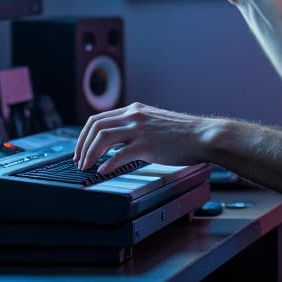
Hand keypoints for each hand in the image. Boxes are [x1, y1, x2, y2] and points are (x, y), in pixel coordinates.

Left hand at [74, 102, 213, 175]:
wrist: (203, 135)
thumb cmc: (184, 133)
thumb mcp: (155, 123)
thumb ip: (137, 127)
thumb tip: (119, 143)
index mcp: (135, 110)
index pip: (99, 119)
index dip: (84, 135)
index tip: (81, 149)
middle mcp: (134, 115)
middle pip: (95, 126)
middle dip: (81, 144)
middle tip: (78, 160)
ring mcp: (139, 129)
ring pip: (102, 137)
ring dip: (89, 153)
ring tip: (86, 166)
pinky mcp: (146, 145)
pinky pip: (119, 155)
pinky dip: (107, 164)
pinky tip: (103, 171)